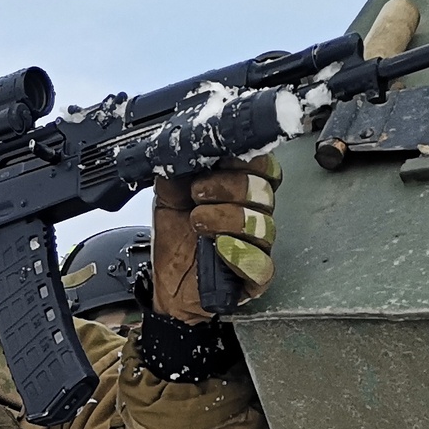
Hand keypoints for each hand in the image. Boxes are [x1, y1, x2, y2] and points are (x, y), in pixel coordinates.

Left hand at [150, 154, 279, 321]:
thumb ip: (178, 169)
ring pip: (261, 224)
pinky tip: (218, 246)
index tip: (215, 161)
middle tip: (198, 194)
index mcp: (241, 191)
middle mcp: (255, 215)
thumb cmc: (175, 240)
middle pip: (263, 190)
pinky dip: (239, 253)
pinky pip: (262, 263)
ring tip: (197, 222)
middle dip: (228, 186)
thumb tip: (181, 146)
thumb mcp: (168, 196)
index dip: (243, 161)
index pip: (264, 166)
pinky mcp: (255, 276)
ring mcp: (258, 246)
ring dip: (225, 218)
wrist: (164, 282)